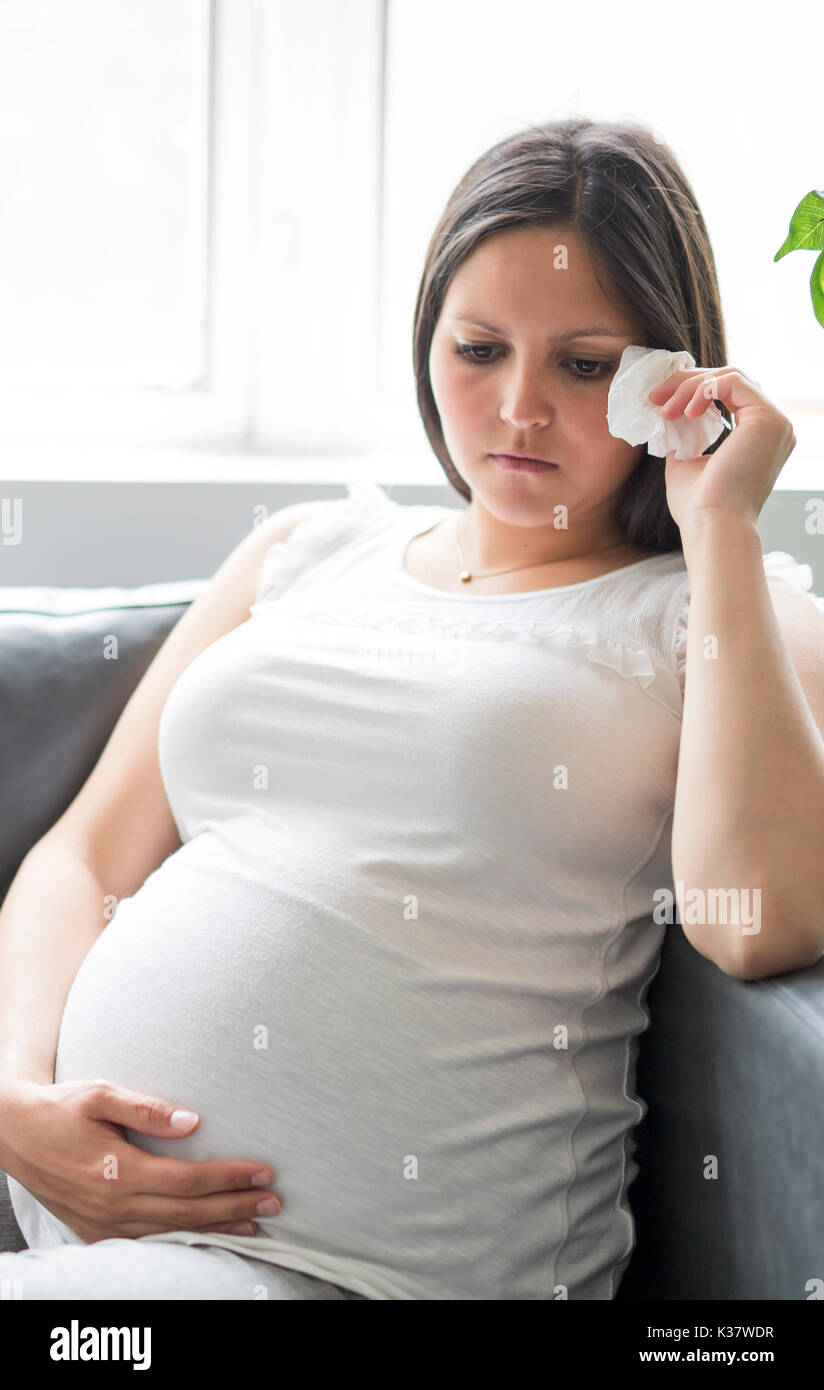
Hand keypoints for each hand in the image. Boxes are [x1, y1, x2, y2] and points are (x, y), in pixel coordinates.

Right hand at [0, 1077, 281, 1242]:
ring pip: (171, 1232)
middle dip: (235, 1207)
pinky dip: (181, 1238)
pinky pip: (147, 1242)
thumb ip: (147, 1109)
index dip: (229, 1178)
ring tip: (253, 1223)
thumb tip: (193, 1121)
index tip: (263, 1171)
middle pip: (188, 1211)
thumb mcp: (102, 1094)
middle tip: (275, 1201)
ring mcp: (103, 1223)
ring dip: (215, 1228)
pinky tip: (205, 1233)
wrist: (15, 1133)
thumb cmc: (62, 1107)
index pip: (189, 1181)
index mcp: (118, 1171)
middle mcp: (113, 1204)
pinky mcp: (95, 1230)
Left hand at [647, 367, 795, 535]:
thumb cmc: (699, 506)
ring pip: (729, 377)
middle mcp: (773, 427)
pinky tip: (684, 412)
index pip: (728, 394)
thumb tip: (667, 413)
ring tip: (665, 409)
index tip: (658, 401)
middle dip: (687, 384)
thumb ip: (683, 437)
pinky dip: (702, 390)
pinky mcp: (768, 418)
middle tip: (655, 397)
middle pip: (729, 381)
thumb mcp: (685, 463)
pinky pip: (732, 381)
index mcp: (758, 437)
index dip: (692, 390)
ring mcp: (775, 421)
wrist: (712, 526)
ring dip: (690, 387)